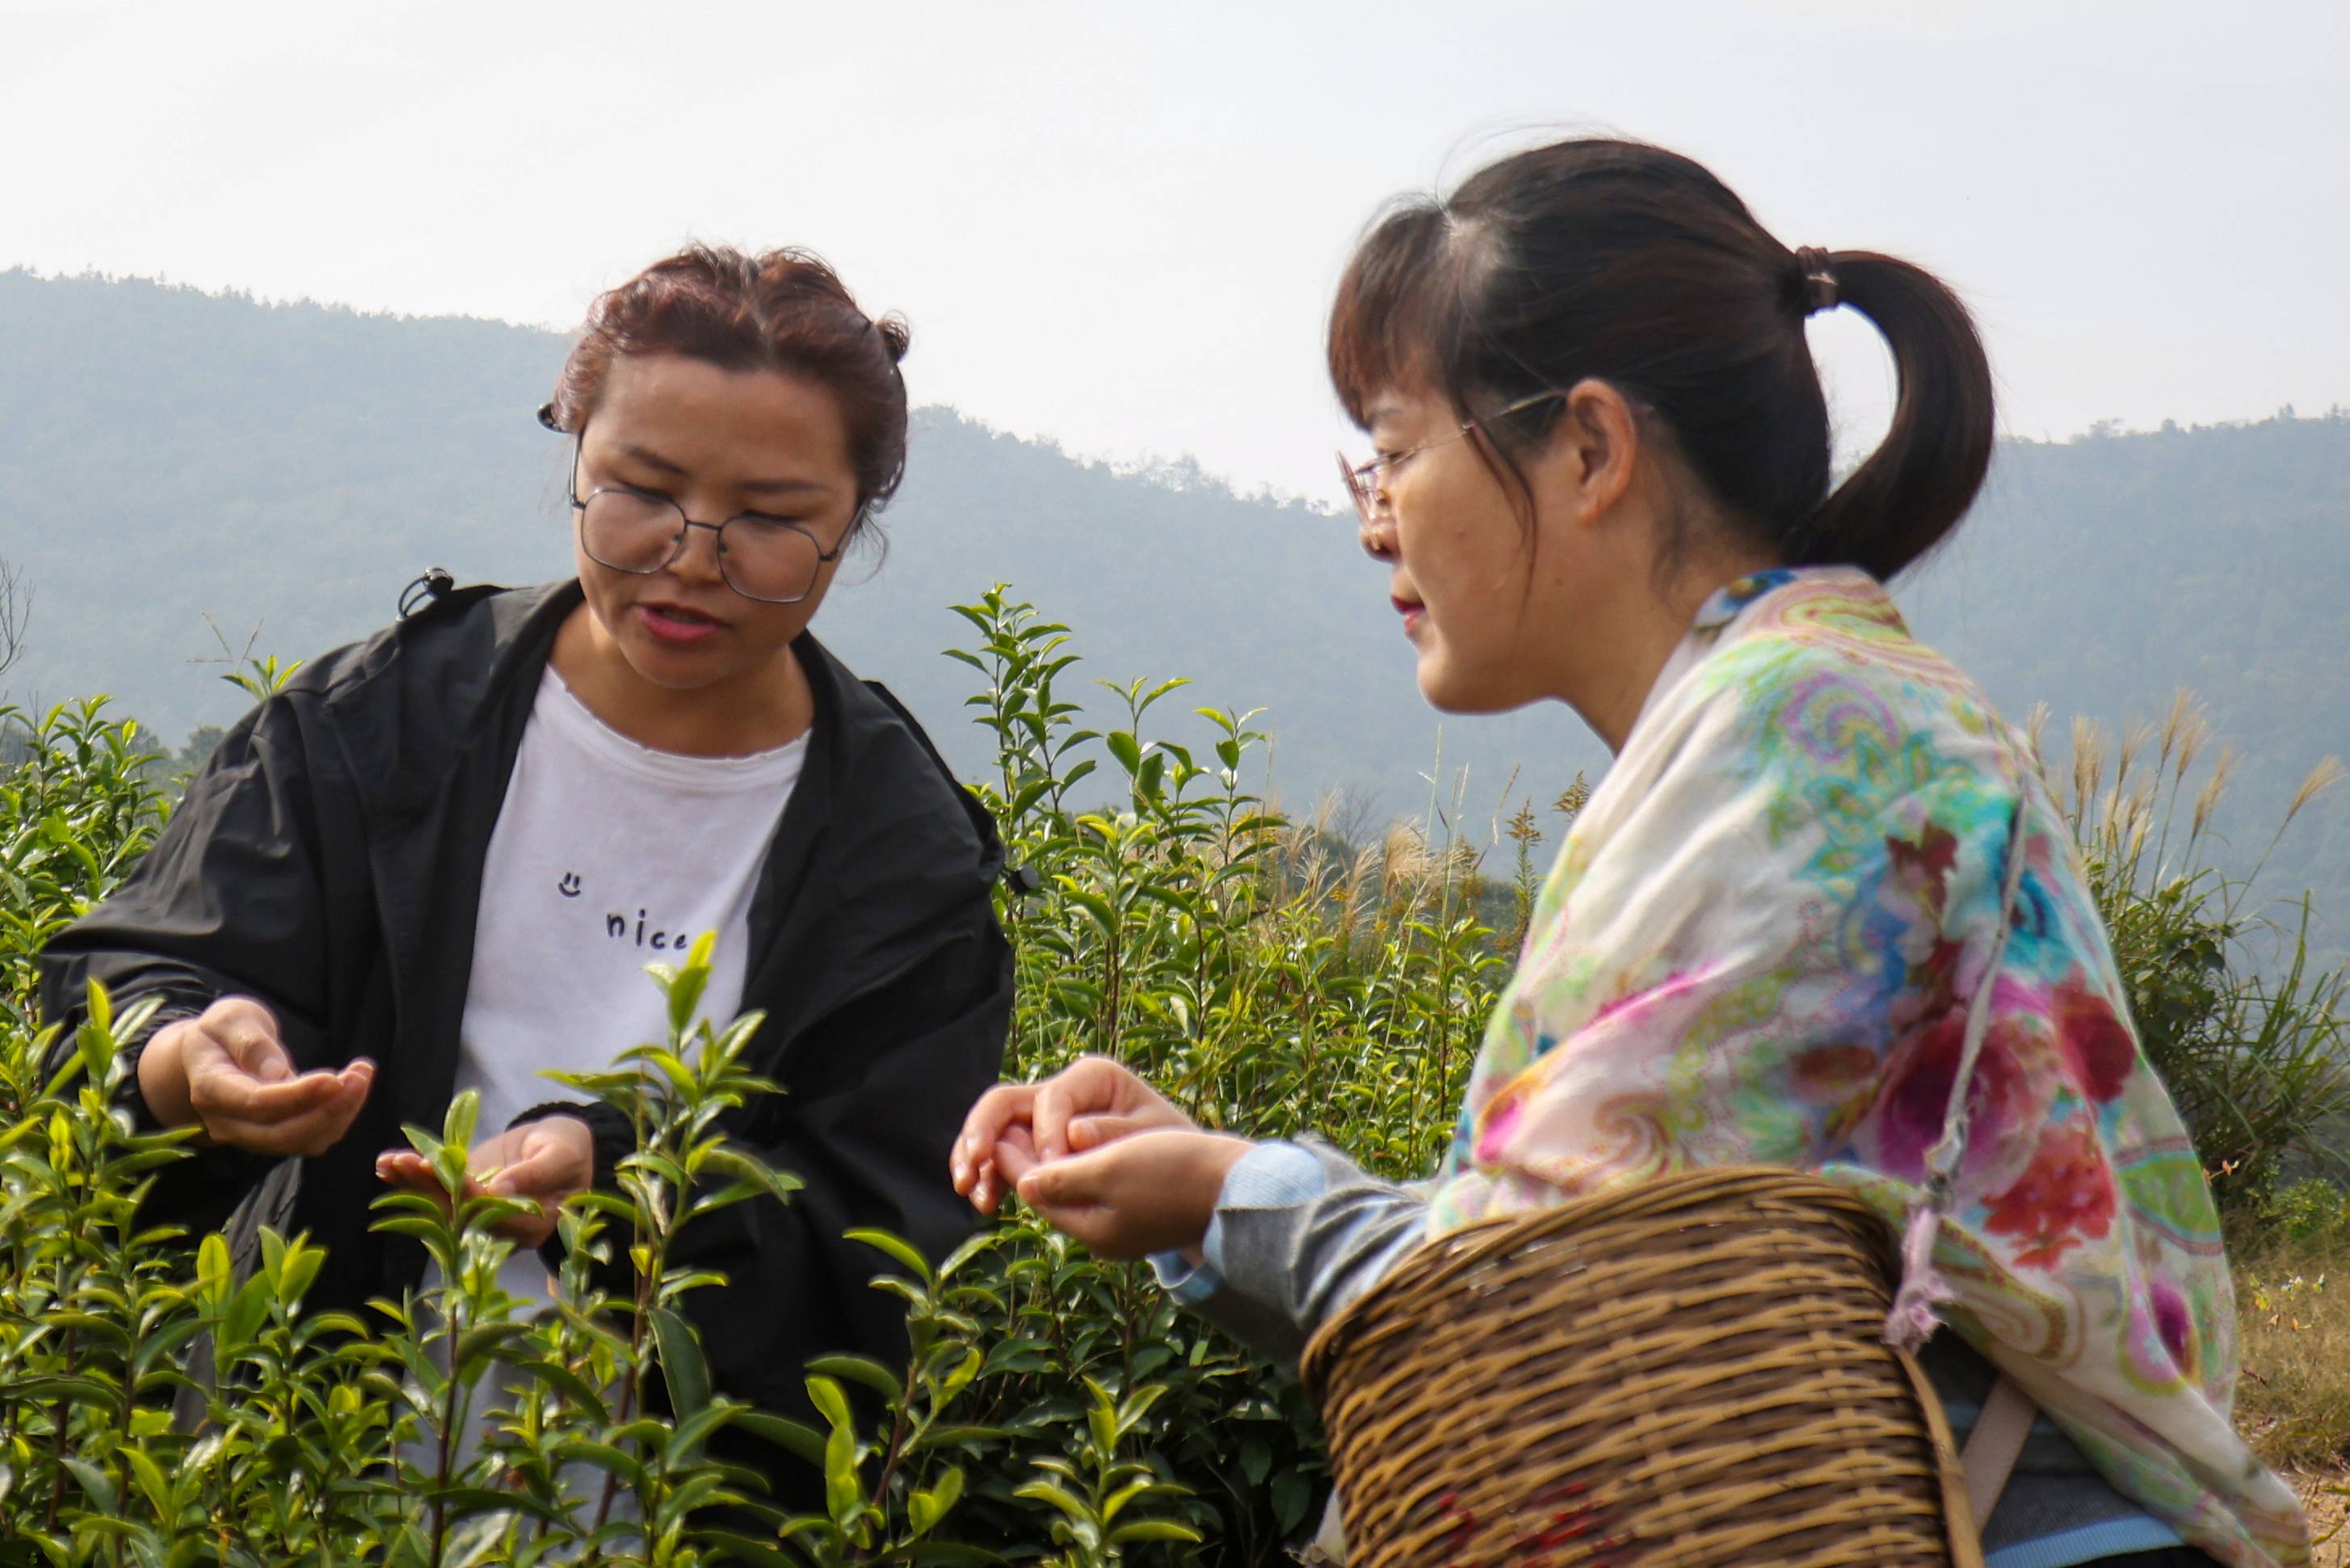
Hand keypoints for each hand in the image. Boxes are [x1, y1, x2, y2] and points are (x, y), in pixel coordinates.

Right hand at [140, 997, 373, 1156]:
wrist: (210, 1056)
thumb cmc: (221, 1033)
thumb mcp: (230, 1020)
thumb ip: (251, 1043)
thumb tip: (276, 1073)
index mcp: (211, 1088)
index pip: (256, 1103)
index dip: (298, 1096)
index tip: (334, 1078)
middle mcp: (226, 1122)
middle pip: (282, 1134)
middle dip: (329, 1109)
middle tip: (361, 1074)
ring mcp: (248, 1136)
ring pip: (301, 1142)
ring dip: (339, 1114)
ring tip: (362, 1074)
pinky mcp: (273, 1137)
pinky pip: (310, 1139)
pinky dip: (337, 1118)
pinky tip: (352, 1088)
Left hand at [375, 1114, 594, 1248]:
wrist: (562, 1146)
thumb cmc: (570, 1150)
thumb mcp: (562, 1156)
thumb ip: (537, 1174)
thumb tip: (501, 1189)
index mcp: (532, 1225)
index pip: (492, 1211)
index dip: (464, 1192)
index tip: (438, 1169)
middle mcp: (501, 1228)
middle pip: (458, 1212)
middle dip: (427, 1188)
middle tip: (403, 1163)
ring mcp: (480, 1214)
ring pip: (441, 1204)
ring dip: (413, 1184)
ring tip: (388, 1162)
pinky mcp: (466, 1198)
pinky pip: (437, 1191)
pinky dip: (413, 1179)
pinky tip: (388, 1165)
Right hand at [951, 1056, 1197, 1213]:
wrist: (1182, 1172)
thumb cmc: (1171, 1147)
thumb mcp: (1155, 1137)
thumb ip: (1116, 1134)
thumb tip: (1074, 1135)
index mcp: (1092, 1078)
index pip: (1052, 1099)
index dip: (1046, 1134)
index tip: (1054, 1169)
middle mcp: (1061, 1092)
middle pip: (1005, 1102)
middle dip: (983, 1132)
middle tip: (974, 1164)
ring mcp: (1042, 1121)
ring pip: (994, 1130)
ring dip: (975, 1159)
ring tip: (970, 1191)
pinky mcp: (1035, 1149)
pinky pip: (1001, 1159)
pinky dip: (989, 1178)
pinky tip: (985, 1204)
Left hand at [1011, 1128, 1251, 1259]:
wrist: (1236, 1188)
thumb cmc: (1174, 1172)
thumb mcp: (1111, 1169)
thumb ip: (1063, 1178)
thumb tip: (1023, 1185)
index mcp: (1091, 1228)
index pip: (1037, 1192)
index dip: (1014, 1159)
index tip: (998, 1129)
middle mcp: (1105, 1235)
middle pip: (1055, 1197)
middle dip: (1033, 1165)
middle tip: (1012, 1129)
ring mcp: (1128, 1229)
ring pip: (1080, 1194)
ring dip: (1061, 1166)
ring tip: (1044, 1135)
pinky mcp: (1147, 1216)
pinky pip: (1104, 1193)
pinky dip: (1089, 1170)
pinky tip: (1090, 1148)